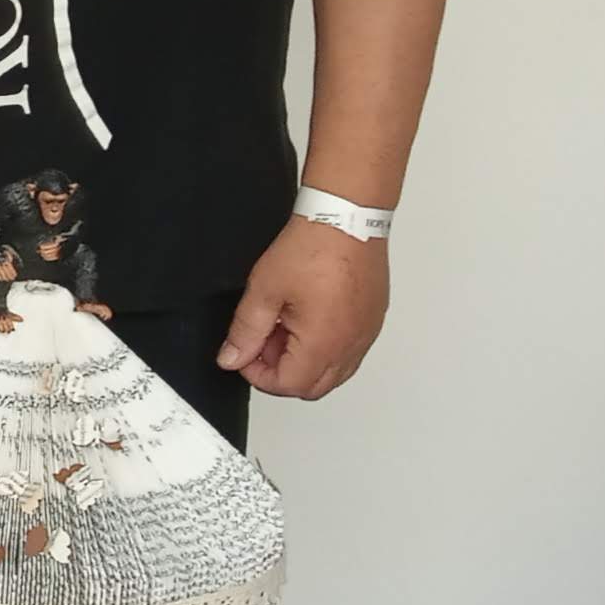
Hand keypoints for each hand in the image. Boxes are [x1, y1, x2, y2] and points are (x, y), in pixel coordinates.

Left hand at [221, 219, 388, 399]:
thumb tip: (231, 358)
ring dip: (304, 360)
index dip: (259, 374)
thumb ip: (245, 331)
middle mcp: (351, 346)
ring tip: (283, 324)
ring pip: (333, 372)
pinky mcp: (373, 320)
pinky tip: (306, 317)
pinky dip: (325, 347)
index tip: (244, 353)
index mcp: (324, 344)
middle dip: (281, 371)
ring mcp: (366, 334)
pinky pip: (349, 351)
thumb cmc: (313, 247)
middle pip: (313, 387)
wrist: (347, 217)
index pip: (289, 385)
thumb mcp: (264, 290)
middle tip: (262, 340)